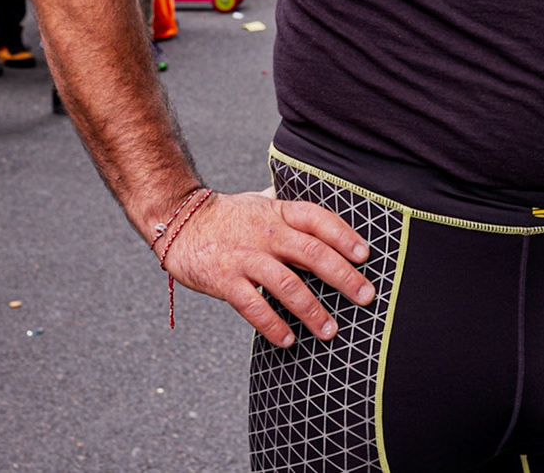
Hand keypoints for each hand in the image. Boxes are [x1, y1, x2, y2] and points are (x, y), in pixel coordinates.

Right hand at [157, 190, 375, 347]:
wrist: (178, 221)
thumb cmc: (228, 216)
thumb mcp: (261, 204)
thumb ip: (290, 211)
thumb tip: (326, 209)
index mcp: (278, 213)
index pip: (317, 219)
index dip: (343, 235)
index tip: (364, 254)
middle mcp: (265, 233)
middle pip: (311, 253)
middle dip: (342, 276)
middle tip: (365, 296)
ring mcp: (244, 257)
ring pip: (286, 284)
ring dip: (312, 310)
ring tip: (330, 330)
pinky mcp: (224, 280)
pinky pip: (253, 306)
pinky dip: (272, 325)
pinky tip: (288, 339)